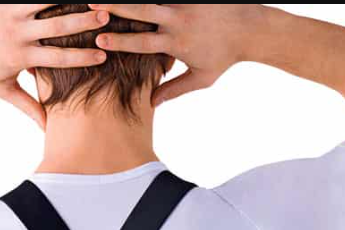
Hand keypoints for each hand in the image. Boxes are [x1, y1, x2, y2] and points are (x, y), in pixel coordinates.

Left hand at [0, 5, 109, 127]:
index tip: (103, 56)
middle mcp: (17, 32)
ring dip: (68, 0)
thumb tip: (48, 129)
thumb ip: (28, 107)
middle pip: (57, 26)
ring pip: (45, 2)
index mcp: (21, 56)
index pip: (58, 58)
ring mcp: (9, 12)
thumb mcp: (3, 90)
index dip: (82, 58)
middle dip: (83, 22)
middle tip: (107, 16)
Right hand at [88, 4, 262, 105]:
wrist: (252, 29)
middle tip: (92, 2)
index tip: (98, 39)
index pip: (141, 43)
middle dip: (117, 7)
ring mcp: (185, 3)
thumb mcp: (201, 78)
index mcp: (176, 43)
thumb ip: (174, 89)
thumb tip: (151, 104)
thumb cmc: (225, 56)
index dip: (119, 42)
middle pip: (141, 11)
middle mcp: (178, 20)